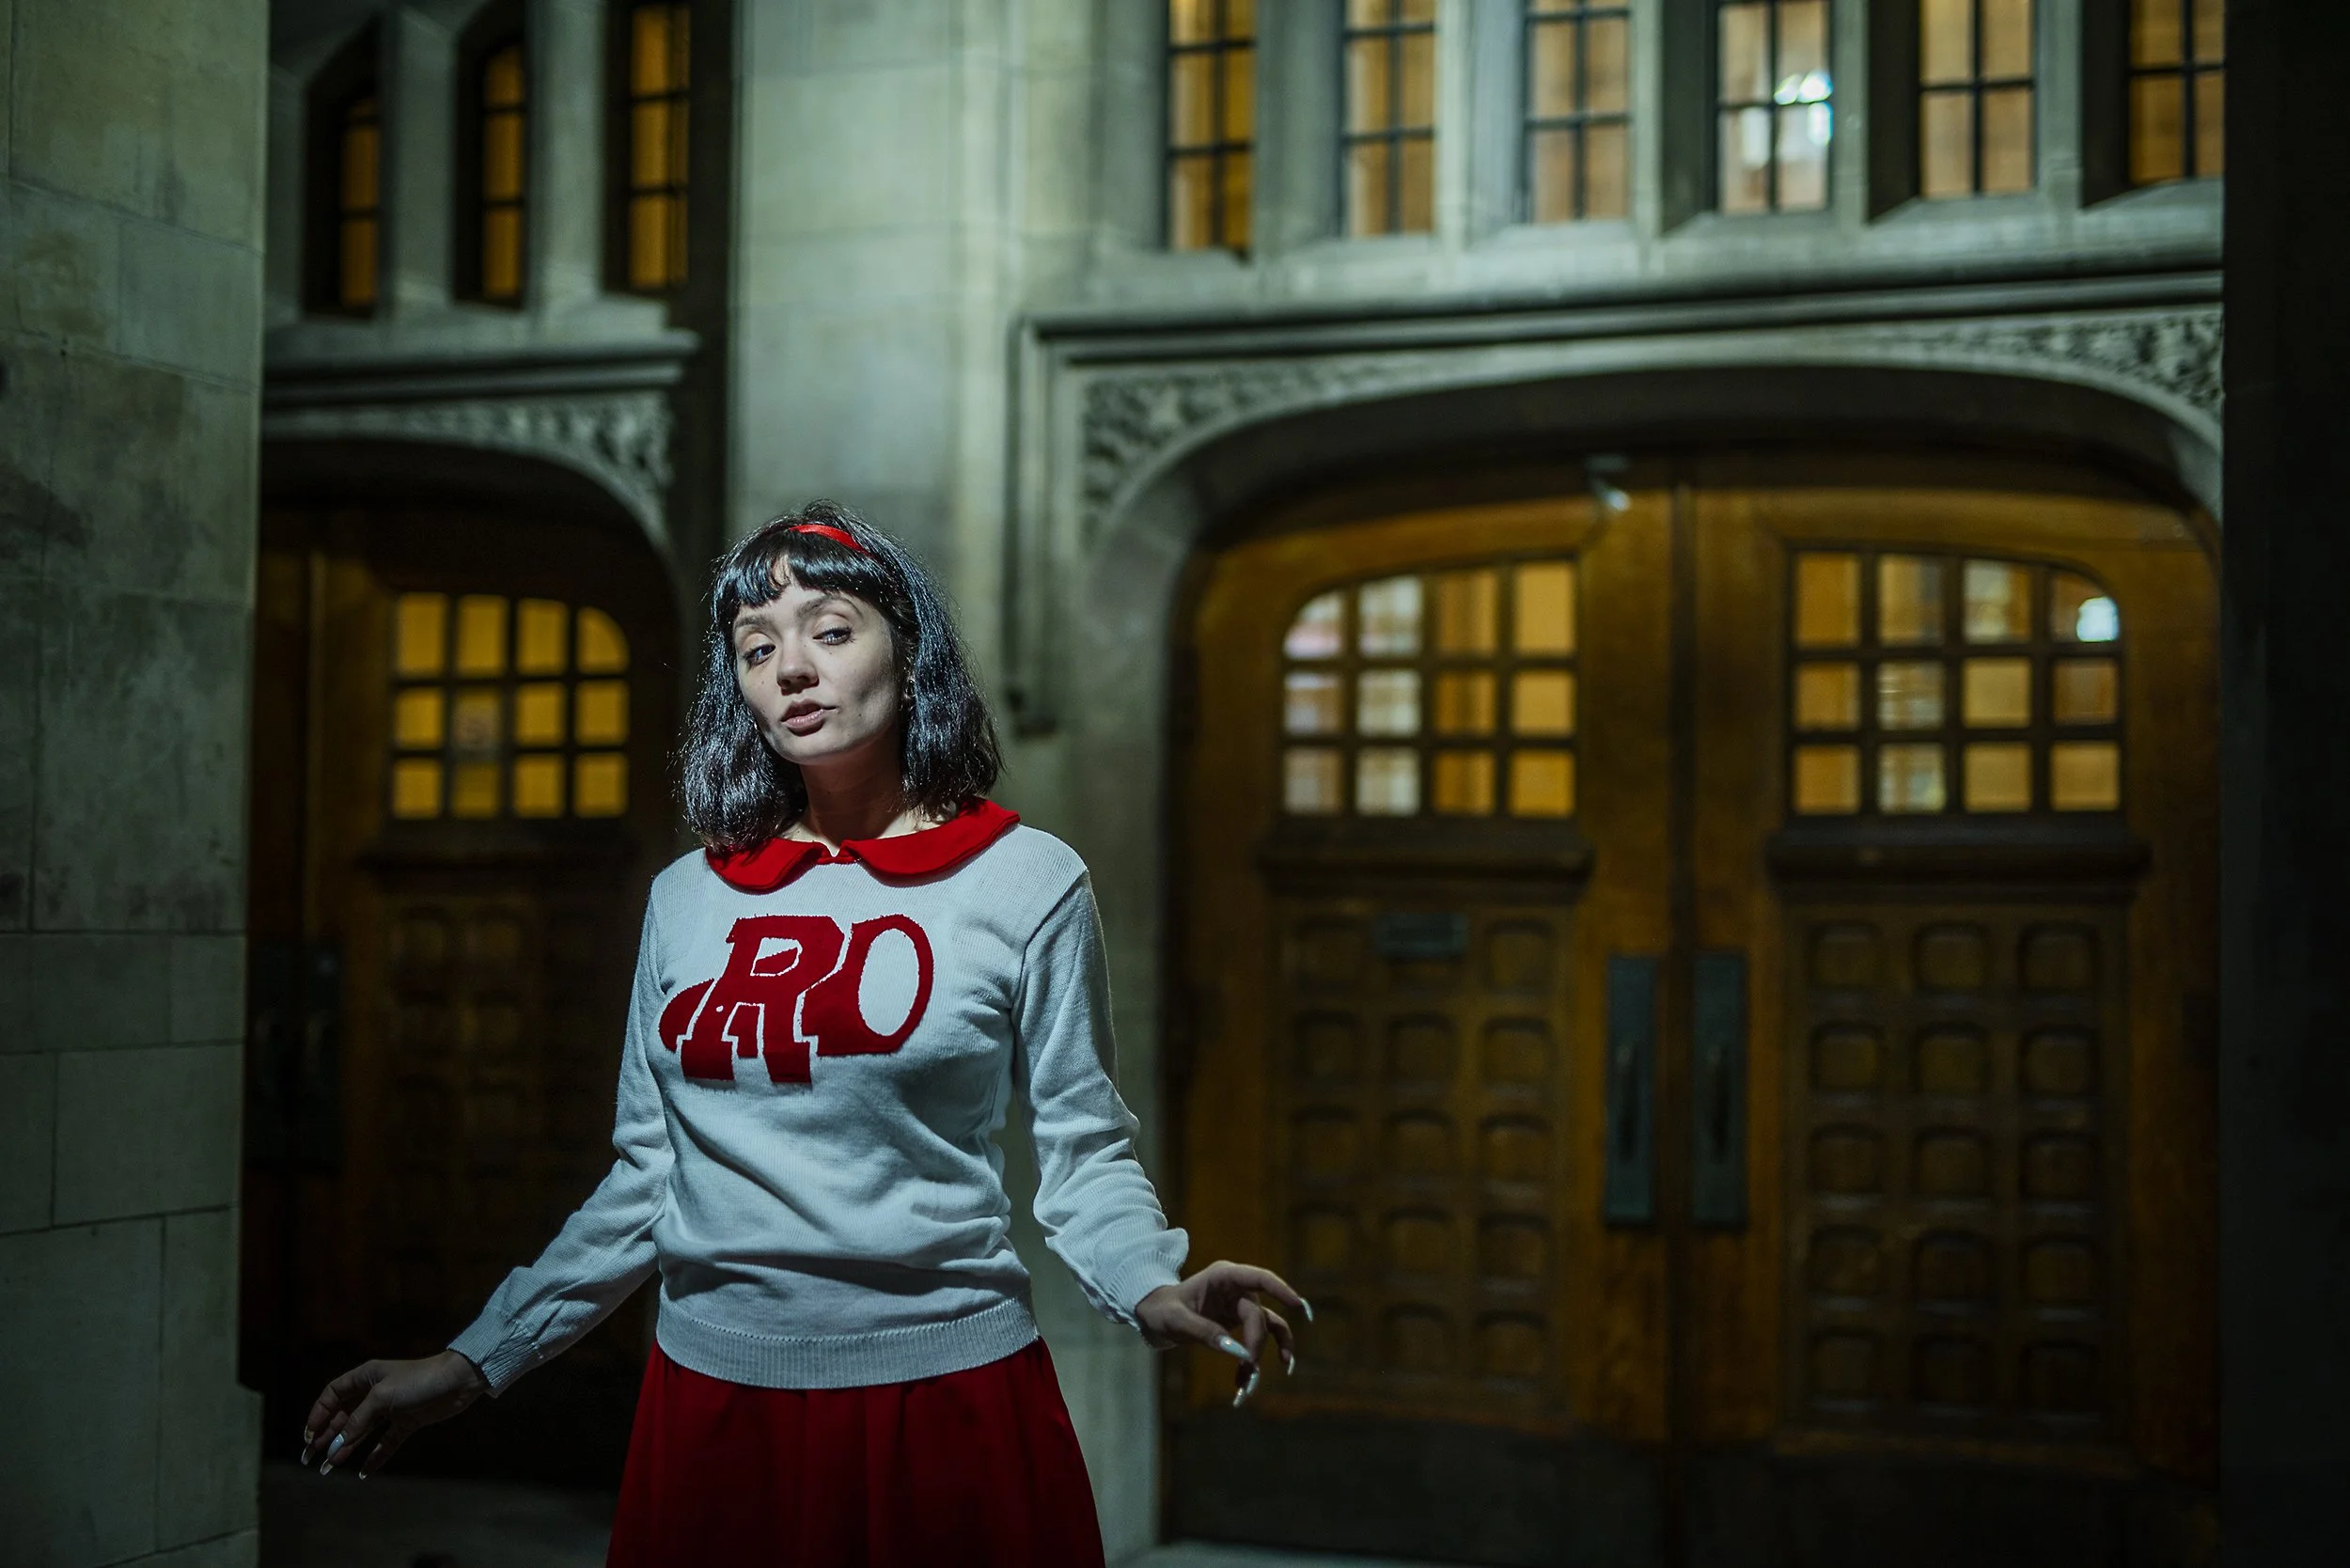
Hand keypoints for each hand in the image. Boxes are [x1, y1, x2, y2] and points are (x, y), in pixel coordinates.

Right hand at [298, 1349, 488, 1477]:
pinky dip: (375, 1456)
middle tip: (310, 1458)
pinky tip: (363, 1472)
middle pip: (344, 1416)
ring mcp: (391, 1409)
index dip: (319, 1414)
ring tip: (329, 1468)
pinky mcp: (406, 1422)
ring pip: (361, 1431)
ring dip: (345, 1448)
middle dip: (326, 1436)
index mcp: (365, 1377)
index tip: (308, 1435)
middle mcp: (375, 1392)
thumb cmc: (417, 1381)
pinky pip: (386, 1442)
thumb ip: (358, 1420)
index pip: (333, 1395)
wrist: (457, 1383)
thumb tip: (337, 1444)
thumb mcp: (381, 1397)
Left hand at [1135, 1260, 1309, 1407]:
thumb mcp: (1176, 1321)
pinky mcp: (1240, 1321)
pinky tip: (1253, 1378)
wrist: (1155, 1315)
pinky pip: (1259, 1338)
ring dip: (1270, 1350)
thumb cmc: (1162, 1310)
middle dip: (1256, 1343)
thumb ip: (1205, 1333)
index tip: (1298, 1305)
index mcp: (1223, 1276)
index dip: (1281, 1289)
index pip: (1259, 1278)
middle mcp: (1237, 1288)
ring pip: (1267, 1327)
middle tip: (1247, 1367)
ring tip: (1279, 1369)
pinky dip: (1258, 1357)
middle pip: (1259, 1315)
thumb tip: (1238, 1351)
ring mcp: (1241, 1304)